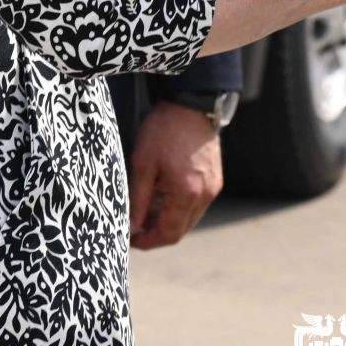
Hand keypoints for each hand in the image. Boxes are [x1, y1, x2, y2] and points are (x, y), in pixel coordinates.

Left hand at [128, 102, 224, 248]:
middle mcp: (205, 195)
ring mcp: (213, 187)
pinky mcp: (215, 179)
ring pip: (188, 218)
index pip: (168, 234)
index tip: (131, 239)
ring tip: (145, 204)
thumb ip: (137, 200)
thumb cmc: (164, 130)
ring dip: (167, 219)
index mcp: (186, 193)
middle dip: (156, 232)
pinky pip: (196, 204)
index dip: (148, 242)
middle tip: (135, 224)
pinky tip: (161, 193)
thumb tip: (131, 227)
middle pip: (180, 230)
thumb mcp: (143, 164)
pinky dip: (178, 206)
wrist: (191, 103)